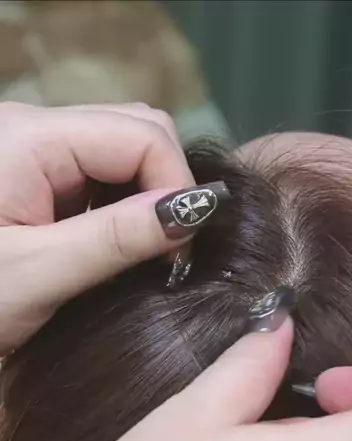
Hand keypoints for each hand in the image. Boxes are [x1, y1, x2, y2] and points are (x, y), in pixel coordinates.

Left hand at [0, 101, 194, 352]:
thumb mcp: (40, 274)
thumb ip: (118, 239)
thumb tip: (195, 211)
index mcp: (30, 139)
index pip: (142, 134)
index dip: (175, 188)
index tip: (177, 254)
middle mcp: (34, 129)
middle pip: (137, 129)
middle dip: (164, 188)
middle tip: (164, 255)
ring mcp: (32, 150)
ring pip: (122, 150)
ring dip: (144, 199)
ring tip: (139, 254)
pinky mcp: (32, 175)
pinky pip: (97, 174)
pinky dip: (119, 207)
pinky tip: (112, 245)